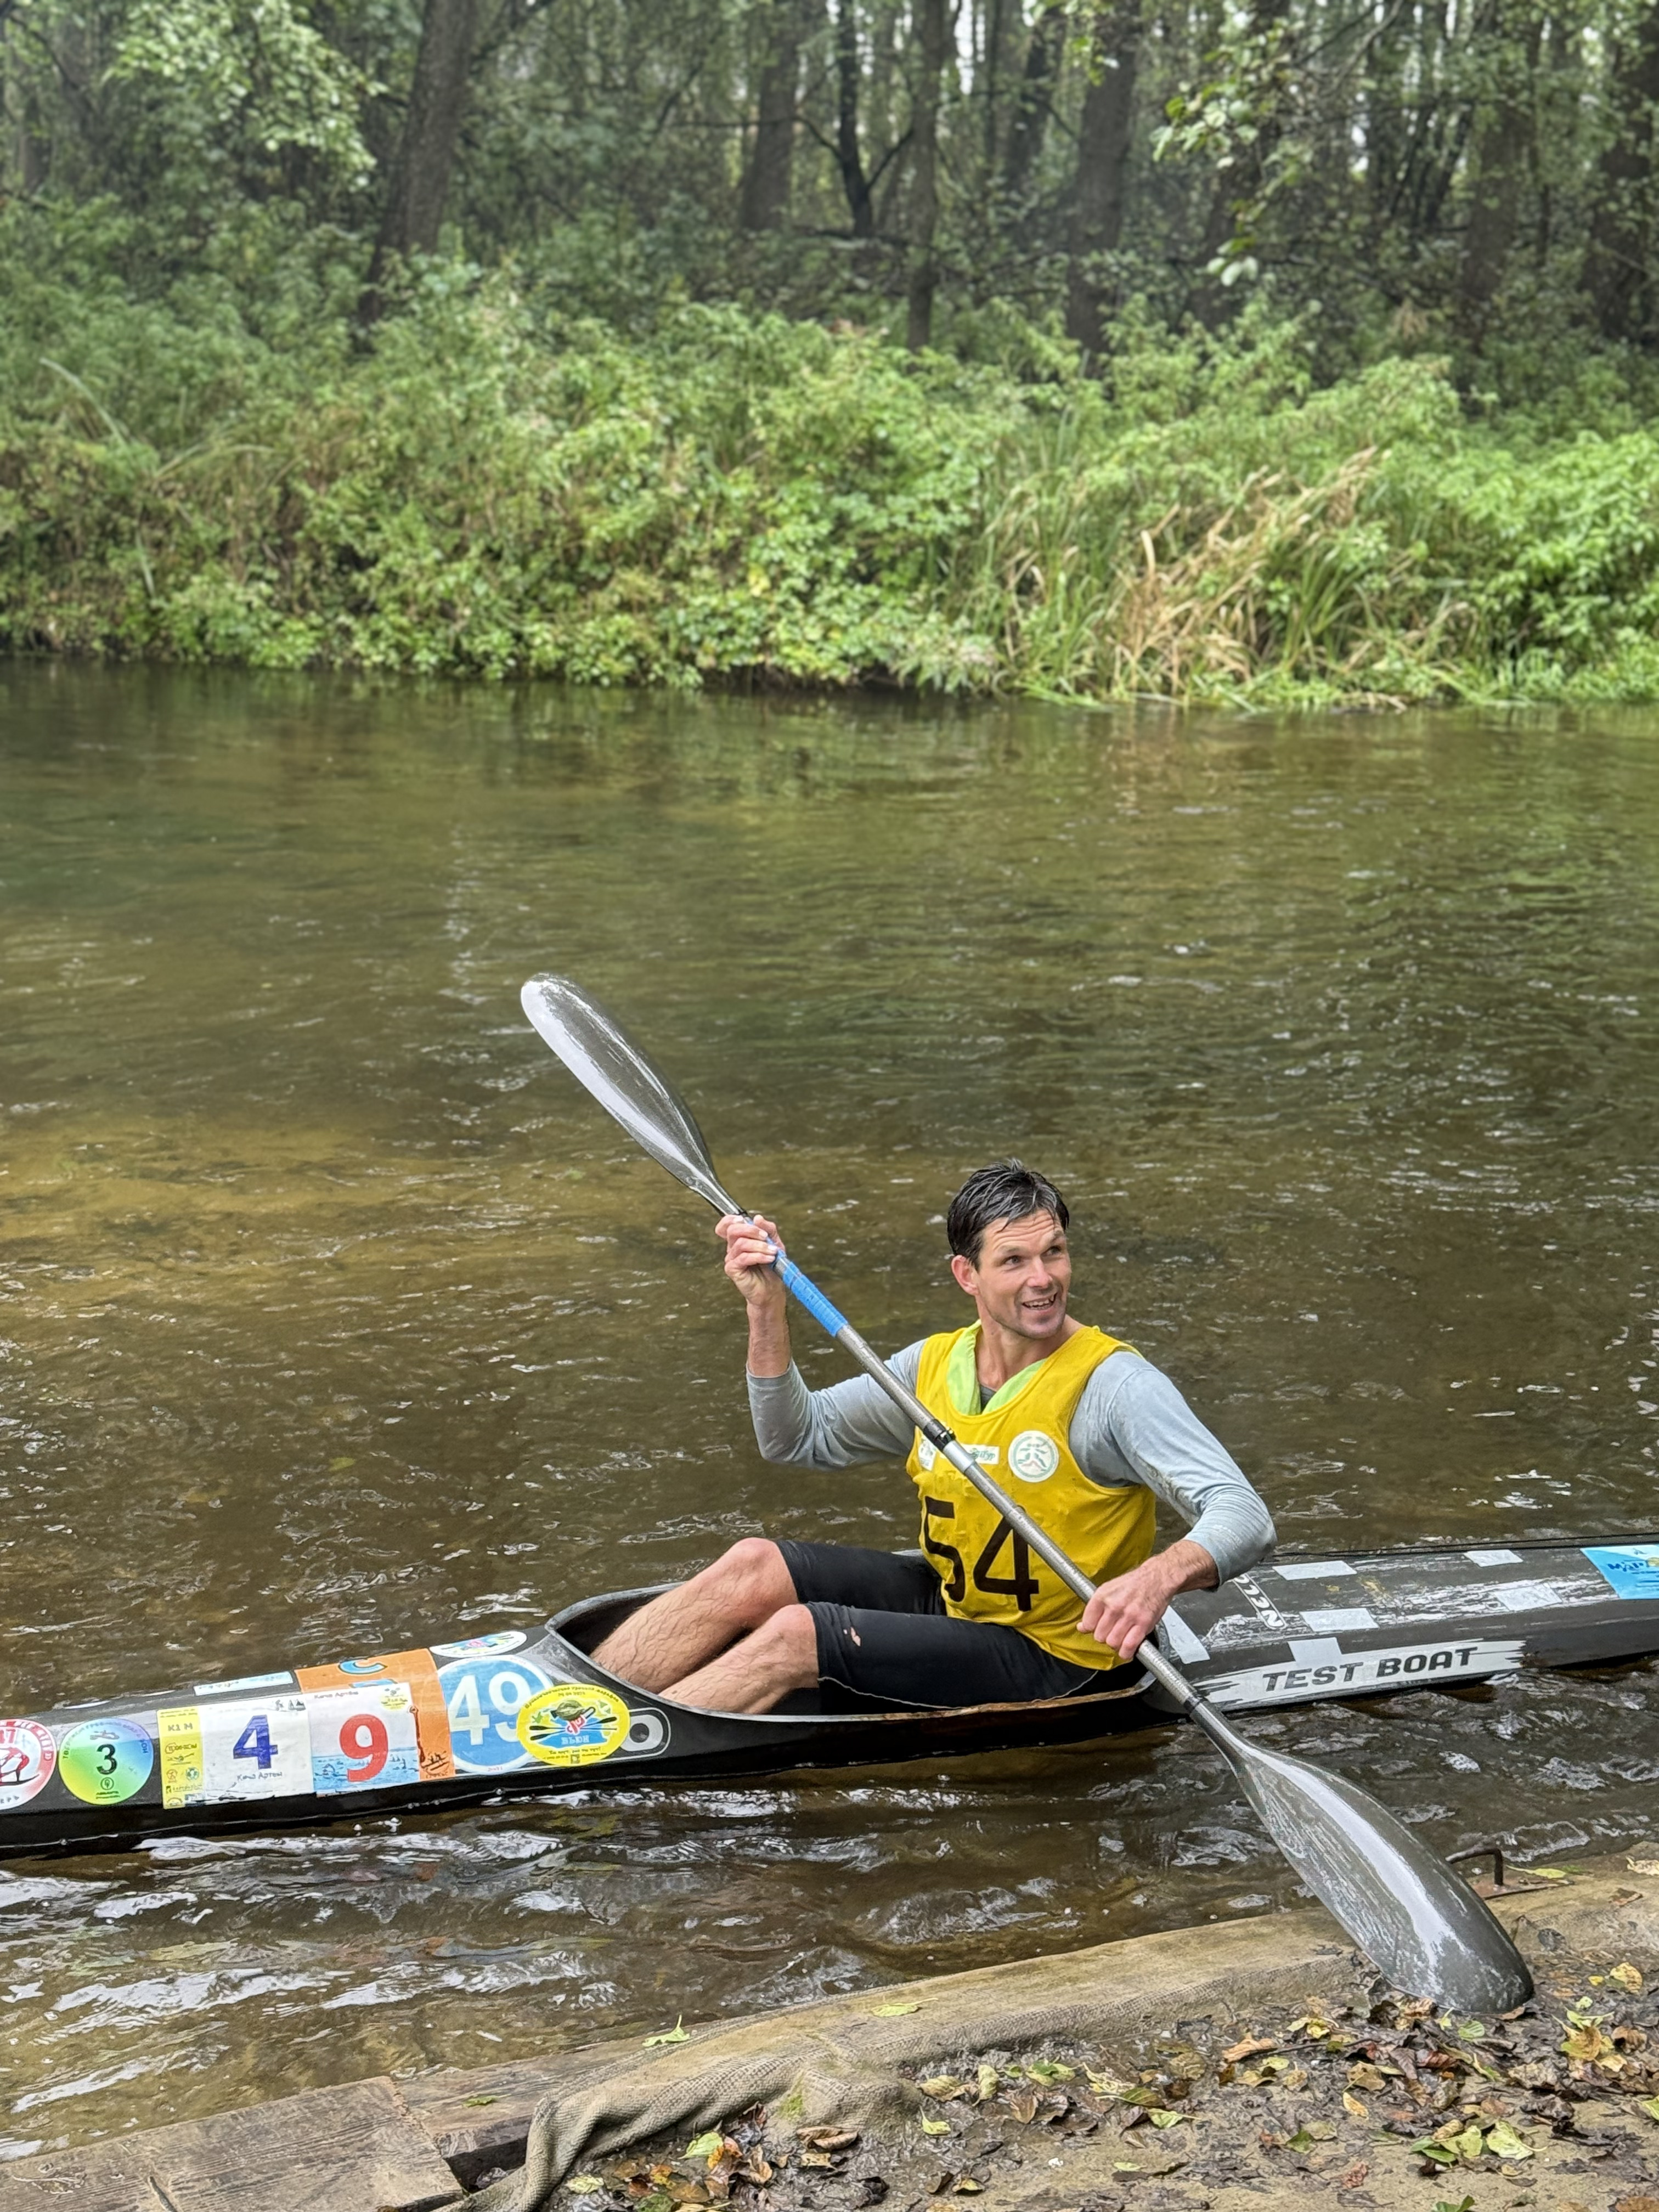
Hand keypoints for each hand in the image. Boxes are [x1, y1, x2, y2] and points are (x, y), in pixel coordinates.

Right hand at [717, 1212, 786, 1312]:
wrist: (772, 1289)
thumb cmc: (772, 1266)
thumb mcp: (774, 1243)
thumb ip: (768, 1229)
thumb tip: (757, 1218)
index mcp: (740, 1239)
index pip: (727, 1225)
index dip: (731, 1219)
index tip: (744, 1220)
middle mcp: (733, 1248)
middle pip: (732, 1230)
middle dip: (751, 1230)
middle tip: (765, 1237)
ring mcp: (731, 1259)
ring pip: (740, 1244)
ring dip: (760, 1246)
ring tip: (772, 1252)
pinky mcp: (732, 1269)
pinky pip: (743, 1257)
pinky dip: (759, 1256)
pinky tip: (769, 1259)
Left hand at [1078, 1541, 1216, 1660]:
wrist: (1157, 1578)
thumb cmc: (1134, 1584)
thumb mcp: (1108, 1589)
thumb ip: (1094, 1609)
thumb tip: (1082, 1627)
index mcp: (1102, 1596)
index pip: (1088, 1623)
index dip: (1092, 1629)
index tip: (1096, 1628)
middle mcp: (1114, 1606)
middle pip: (1100, 1636)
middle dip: (1105, 1637)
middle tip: (1111, 1632)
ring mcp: (1129, 1616)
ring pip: (1113, 1643)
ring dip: (1116, 1644)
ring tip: (1120, 1638)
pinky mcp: (1143, 1624)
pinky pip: (1129, 1646)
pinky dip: (1126, 1652)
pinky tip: (1127, 1649)